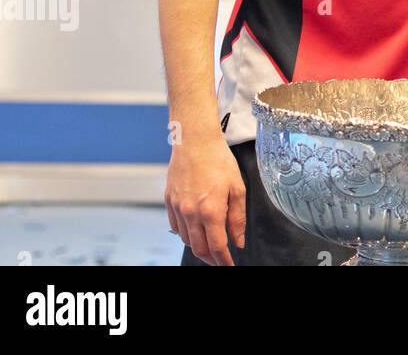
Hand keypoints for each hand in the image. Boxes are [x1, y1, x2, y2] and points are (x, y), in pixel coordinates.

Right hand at [165, 135, 246, 265]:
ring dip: (198, 247)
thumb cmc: (218, 160)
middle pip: (199, 248)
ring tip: (210, 247)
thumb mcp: (237, 188)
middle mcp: (190, 213)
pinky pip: (176, 227)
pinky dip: (186, 235)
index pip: (217, 247)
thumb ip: (238, 218)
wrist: (195, 142)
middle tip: (220, 261)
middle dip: (211, 259)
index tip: (230, 266)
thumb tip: (238, 241)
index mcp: (210, 211)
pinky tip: (194, 232)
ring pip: (186, 240)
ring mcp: (177, 208)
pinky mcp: (169, 201)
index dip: (224, 260)